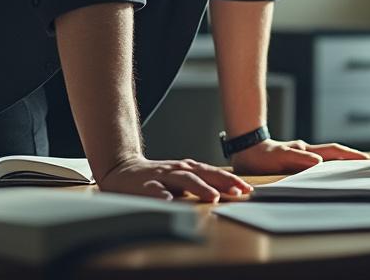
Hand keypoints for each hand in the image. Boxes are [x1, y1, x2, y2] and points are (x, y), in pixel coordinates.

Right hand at [96, 155, 251, 201]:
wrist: (121, 170)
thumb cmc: (157, 178)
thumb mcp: (181, 179)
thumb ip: (200, 184)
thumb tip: (226, 193)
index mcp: (188, 168)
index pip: (214, 173)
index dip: (231, 180)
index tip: (247, 189)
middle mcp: (177, 169)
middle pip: (203, 174)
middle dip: (222, 182)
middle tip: (237, 192)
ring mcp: (161, 176)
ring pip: (183, 180)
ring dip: (199, 188)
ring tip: (212, 197)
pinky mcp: (144, 184)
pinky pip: (154, 189)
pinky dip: (162, 194)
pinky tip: (169, 201)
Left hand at [230, 138, 368, 174]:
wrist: (246, 151)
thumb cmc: (261, 156)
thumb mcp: (278, 158)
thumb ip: (297, 158)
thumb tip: (318, 162)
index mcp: (307, 151)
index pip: (334, 151)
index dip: (351, 155)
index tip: (366, 160)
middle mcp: (307, 153)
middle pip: (335, 154)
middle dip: (351, 158)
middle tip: (367, 166)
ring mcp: (303, 157)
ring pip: (327, 159)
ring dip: (340, 163)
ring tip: (353, 172)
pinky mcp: (296, 163)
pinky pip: (317, 165)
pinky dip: (328, 168)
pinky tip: (329, 176)